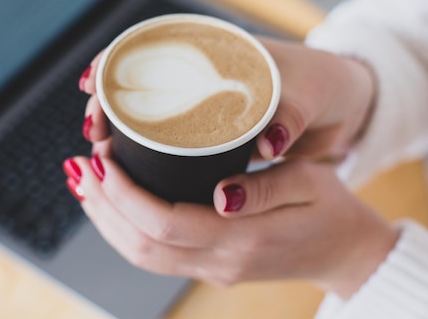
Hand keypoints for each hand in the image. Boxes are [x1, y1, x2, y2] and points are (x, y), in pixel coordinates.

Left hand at [62, 154, 397, 298]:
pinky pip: (154, 256)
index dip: (125, 192)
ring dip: (105, 220)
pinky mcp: (210, 268)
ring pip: (141, 256)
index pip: (165, 221)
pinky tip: (110, 207)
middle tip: (80, 164)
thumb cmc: (331, 209)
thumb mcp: (310, 183)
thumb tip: (220, 194)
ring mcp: (213, 270)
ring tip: (83, 183)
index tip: (102, 156)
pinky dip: (124, 232)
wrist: (347, 253)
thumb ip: (265, 189)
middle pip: (141, 243)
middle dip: (103, 203)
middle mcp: (221, 261)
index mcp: (243, 238)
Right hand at [78, 37, 375, 162]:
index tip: (92, 87)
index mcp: (217, 52)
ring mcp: (203, 104)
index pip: (148, 48)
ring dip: (121, 134)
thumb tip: (267, 144)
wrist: (346, 102)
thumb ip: (290, 116)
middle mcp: (201, 75)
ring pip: (147, 115)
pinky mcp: (212, 133)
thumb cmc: (323, 86)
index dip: (113, 64)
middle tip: (94, 137)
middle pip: (136, 84)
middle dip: (107, 108)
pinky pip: (170, 141)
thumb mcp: (308, 96)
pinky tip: (133, 171)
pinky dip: (148, 153)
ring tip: (104, 160)